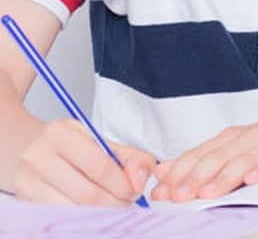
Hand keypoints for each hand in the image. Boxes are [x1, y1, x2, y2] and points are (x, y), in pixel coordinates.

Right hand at [14, 118, 155, 204]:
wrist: (32, 150)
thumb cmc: (72, 147)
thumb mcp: (102, 142)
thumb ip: (131, 158)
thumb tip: (139, 181)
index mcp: (59, 134)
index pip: (100, 167)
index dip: (123, 185)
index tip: (134, 190)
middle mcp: (37, 156)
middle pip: (88, 194)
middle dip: (116, 203)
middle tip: (126, 202)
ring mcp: (27, 181)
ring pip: (75, 209)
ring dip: (101, 212)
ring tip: (111, 204)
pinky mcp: (25, 201)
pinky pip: (62, 215)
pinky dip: (83, 216)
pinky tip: (92, 209)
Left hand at [152, 115, 257, 201]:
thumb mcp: (240, 150)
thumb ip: (204, 160)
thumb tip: (162, 172)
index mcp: (232, 138)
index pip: (199, 155)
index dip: (179, 173)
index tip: (161, 193)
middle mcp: (250, 138)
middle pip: (217, 158)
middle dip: (195, 178)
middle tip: (178, 197)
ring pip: (243, 161)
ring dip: (224, 178)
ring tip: (208, 194)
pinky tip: (254, 180)